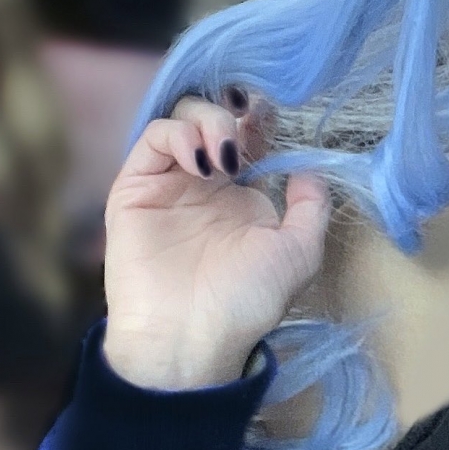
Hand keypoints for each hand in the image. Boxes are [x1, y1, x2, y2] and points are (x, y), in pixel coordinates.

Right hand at [101, 87, 331, 389]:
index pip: (252, 137)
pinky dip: (178, 134)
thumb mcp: (299, 253)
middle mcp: (207, 184)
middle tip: (248, 132)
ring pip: (184, 119)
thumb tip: (312, 167)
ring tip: (225, 156)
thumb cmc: (247, 301)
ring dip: (209, 121)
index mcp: (244, 196)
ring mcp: (170, 183)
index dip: (263, 120)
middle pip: (217, 119)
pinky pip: (153, 138)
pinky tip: (200, 160)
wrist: (190, 336)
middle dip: (235, 113)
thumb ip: (312, 207)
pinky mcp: (136, 186)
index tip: (274, 118)